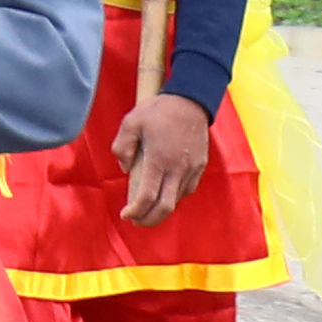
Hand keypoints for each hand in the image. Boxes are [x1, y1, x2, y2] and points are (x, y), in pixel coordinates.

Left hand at [114, 91, 218, 226]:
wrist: (192, 100)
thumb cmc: (159, 110)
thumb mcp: (130, 122)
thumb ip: (122, 147)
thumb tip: (125, 168)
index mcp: (159, 160)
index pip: (147, 197)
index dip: (135, 211)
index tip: (125, 214)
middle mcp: (177, 169)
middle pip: (165, 207)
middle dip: (149, 220)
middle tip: (136, 221)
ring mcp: (191, 169)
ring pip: (177, 200)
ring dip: (161, 209)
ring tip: (147, 209)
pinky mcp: (200, 166)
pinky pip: (187, 189)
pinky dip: (174, 197)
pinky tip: (164, 193)